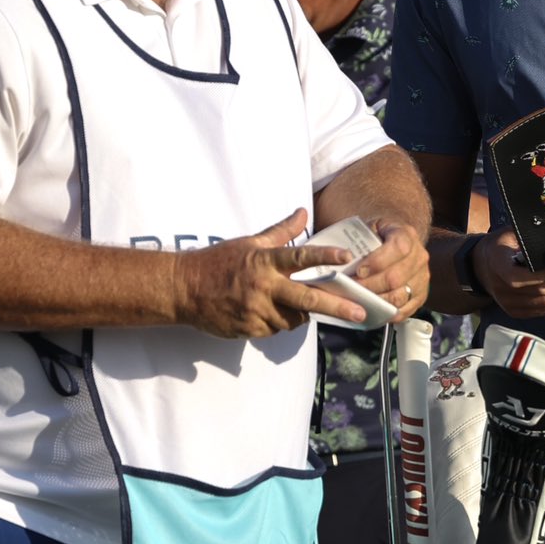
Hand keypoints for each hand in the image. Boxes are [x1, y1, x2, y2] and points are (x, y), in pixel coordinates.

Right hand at [174, 209, 370, 337]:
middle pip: (308, 298)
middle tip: (361, 313)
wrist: (184, 289)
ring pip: (293, 319)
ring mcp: (256, 310)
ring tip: (289, 304)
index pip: (300, 256)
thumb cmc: (219, 262)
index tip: (346, 256)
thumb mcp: (250, 243)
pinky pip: (274, 330)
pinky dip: (277, 323)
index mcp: (264, 261)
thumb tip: (302, 213)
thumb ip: (280, 232)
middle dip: (337, 307)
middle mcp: (263, 286)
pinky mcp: (249, 329)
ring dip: (299, 314)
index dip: (325, 255)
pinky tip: (266, 313)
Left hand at [343, 219, 430, 323]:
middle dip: (370, 286)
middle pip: (395, 278)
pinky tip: (373, 309)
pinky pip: (405, 310)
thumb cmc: (380, 236)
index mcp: (407, 235)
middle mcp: (419, 257)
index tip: (359, 270)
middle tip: (353, 288)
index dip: (377, 262)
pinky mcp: (421, 296)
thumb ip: (361, 240)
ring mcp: (422, 278)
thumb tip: (345, 259)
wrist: (398, 241)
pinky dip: (387, 313)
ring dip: (376, 301)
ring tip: (360, 299)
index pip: (398, 249)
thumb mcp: (371, 227)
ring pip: (399, 296)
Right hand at [473, 227, 544, 315]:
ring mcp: (508, 304)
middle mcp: (502, 290)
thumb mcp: (510, 234)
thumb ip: (529, 237)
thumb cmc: (500, 247)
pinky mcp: (515, 312)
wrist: (481, 267)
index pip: (525, 278)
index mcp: (498, 267)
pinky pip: (543, 311)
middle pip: (540, 291)